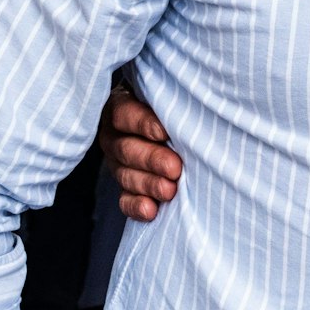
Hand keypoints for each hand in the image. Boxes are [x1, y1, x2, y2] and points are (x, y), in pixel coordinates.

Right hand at [102, 85, 181, 220]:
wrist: (184, 132)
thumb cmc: (182, 107)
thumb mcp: (174, 99)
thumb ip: (176, 102)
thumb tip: (194, 107)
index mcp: (122, 107)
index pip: (124, 114)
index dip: (143, 124)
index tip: (165, 133)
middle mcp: (115, 136)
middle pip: (126, 148)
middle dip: (152, 159)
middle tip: (175, 167)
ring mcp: (118, 163)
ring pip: (126, 175)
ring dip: (148, 184)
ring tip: (170, 191)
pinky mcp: (126, 187)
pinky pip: (125, 200)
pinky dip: (137, 206)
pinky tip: (151, 211)